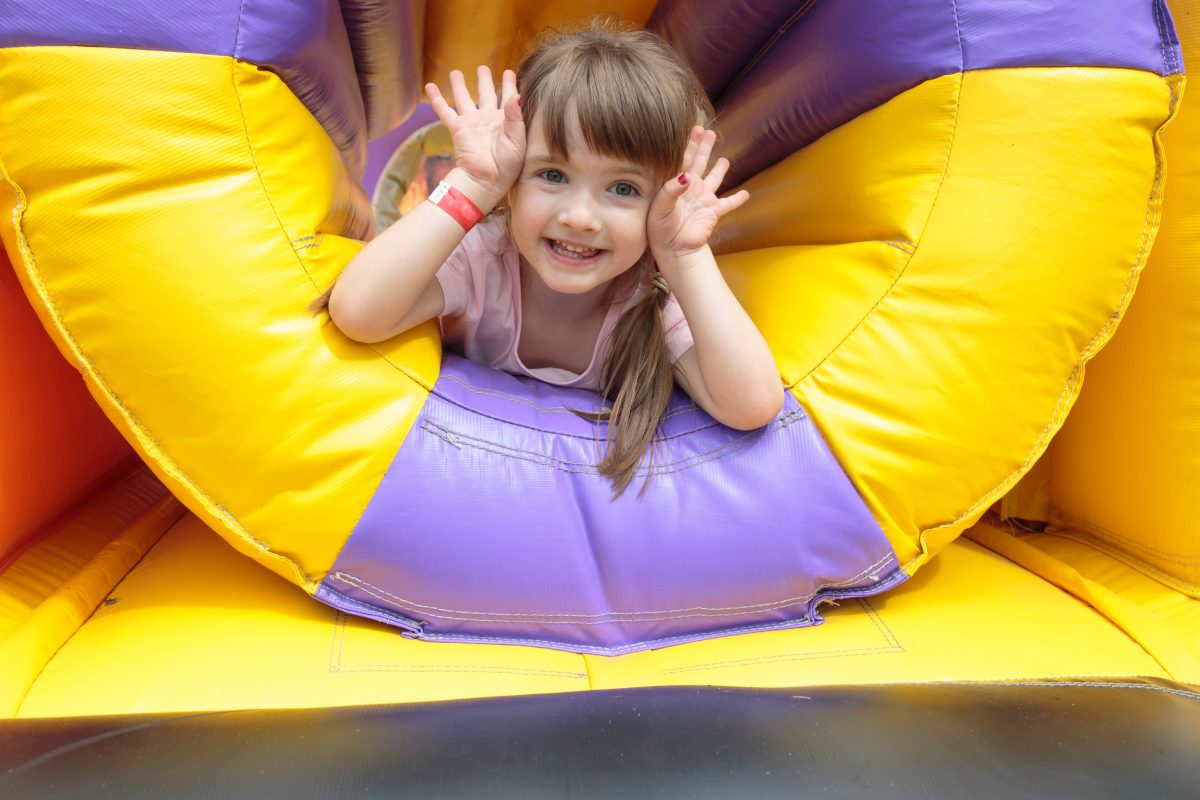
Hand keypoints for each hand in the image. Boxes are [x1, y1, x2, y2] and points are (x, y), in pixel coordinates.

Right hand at [426, 66, 524, 202]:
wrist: (486, 180)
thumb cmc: (506, 165)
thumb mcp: (518, 141)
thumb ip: (516, 117)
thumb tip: (517, 95)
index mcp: (505, 122)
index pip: (508, 98)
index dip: (510, 85)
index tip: (509, 72)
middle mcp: (488, 119)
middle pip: (485, 94)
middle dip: (484, 81)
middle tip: (482, 68)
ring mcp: (472, 123)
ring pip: (464, 98)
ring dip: (460, 85)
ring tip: (456, 72)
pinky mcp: (458, 128)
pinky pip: (445, 111)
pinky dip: (436, 99)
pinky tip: (430, 86)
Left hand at [647, 126, 749, 261]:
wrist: (674, 249)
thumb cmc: (661, 229)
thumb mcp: (660, 207)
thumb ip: (672, 189)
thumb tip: (687, 176)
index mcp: (675, 183)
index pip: (683, 158)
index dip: (690, 143)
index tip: (696, 128)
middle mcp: (690, 189)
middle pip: (698, 162)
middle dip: (703, 147)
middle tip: (708, 131)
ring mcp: (703, 199)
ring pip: (714, 179)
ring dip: (719, 169)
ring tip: (724, 159)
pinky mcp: (713, 212)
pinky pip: (728, 204)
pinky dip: (737, 199)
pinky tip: (745, 194)